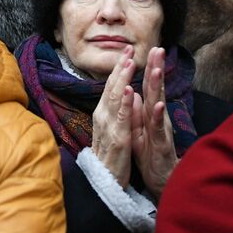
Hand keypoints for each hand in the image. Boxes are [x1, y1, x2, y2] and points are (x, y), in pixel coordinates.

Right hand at [90, 47, 140, 188]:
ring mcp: (109, 126)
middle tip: (128, 50)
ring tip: (128, 62)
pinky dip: (123, 102)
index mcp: (104, 114)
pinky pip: (121, 117)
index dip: (118, 70)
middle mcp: (103, 116)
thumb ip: (117, 112)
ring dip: (122, 78)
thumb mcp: (113, 130)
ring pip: (114, 97)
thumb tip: (124, 94)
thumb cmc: (110, 157)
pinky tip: (127, 90)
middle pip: (111, 87)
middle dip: (120, 68)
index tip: (126, 54)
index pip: (110, 87)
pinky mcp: (118, 138)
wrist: (104, 182)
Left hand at [131, 47, 178, 199]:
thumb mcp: (139, 129)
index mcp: (150, 113)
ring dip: (158, 87)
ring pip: (158, 105)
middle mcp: (157, 118)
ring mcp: (160, 129)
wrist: (160, 179)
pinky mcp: (160, 143)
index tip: (149, 48)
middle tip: (158, 48)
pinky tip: (158, 104)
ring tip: (157, 70)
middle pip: (156, 90)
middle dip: (156, 68)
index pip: (148, 87)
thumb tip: (134, 93)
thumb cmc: (150, 154)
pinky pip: (157, 128)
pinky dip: (157, 116)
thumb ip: (137, 112)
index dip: (148, 68)